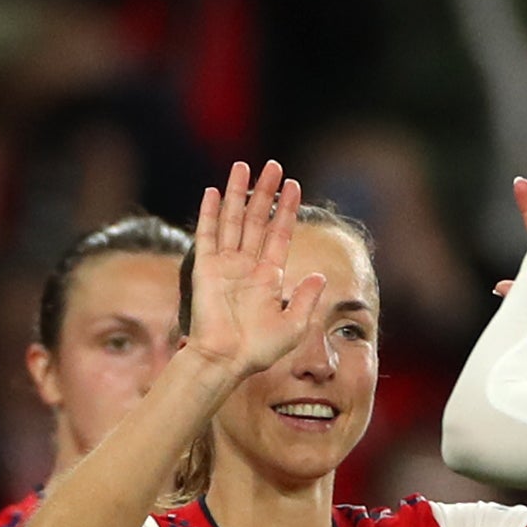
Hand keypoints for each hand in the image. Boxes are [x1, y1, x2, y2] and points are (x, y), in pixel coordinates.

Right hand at [182, 161, 325, 383]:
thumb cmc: (259, 350)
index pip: (279, 234)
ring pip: (233, 220)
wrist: (226, 361)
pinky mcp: (205, 269)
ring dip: (238, 193)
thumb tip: (320, 276)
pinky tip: (214, 191)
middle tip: (273, 165)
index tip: (294, 185)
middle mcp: (247, 266)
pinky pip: (207, 235)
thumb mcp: (293, 326)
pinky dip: (210, 213)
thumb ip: (306, 299)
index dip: (287, 210)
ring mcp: (225, 266)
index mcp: (268, 277)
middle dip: (264, 192)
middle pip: (257, 220)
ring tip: (243, 166)